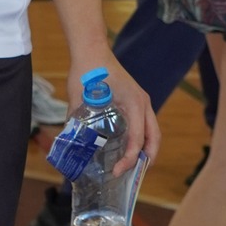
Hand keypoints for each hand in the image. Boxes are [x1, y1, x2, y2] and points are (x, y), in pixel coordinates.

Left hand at [69, 53, 158, 175]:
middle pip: (154, 137)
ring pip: (152, 131)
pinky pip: (144, 124)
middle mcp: (142, 103)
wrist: (91, 50)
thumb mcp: (77, 97)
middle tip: (131, 175)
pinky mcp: (136, 101)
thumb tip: (70, 142)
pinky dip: (140, 139)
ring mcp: (141, 102)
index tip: (118, 170)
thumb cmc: (86, 70)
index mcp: (133, 102)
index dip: (130, 158)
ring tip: (131, 167)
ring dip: (146, 150)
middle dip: (147, 158)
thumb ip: (75, 119)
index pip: (138, 137)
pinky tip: (127, 149)